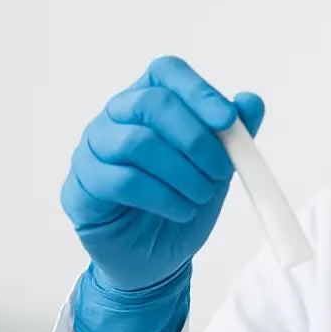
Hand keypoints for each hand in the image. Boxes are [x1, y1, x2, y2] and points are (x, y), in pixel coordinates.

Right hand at [60, 55, 263, 331]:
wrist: (158, 259)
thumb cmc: (184, 202)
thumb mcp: (218, 168)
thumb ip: (234, 135)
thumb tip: (250, 101)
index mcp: (147, 102)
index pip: (165, 72)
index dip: (198, 91)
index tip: (228, 121)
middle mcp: (113, 118)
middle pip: (151, 103)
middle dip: (196, 138)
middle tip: (221, 170)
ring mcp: (90, 151)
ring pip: (137, 143)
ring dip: (183, 172)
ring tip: (202, 195)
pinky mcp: (80, 187)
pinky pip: (122, 181)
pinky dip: (164, 197)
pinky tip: (182, 211)